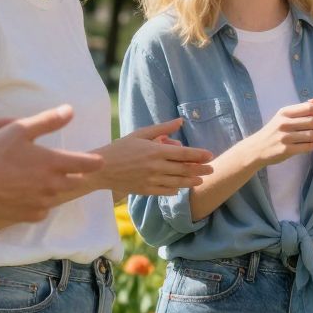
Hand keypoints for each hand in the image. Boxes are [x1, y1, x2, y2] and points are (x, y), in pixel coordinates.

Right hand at [0, 106, 106, 232]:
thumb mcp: (19, 129)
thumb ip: (48, 120)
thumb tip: (70, 110)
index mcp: (53, 163)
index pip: (84, 163)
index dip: (93, 161)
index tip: (100, 161)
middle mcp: (51, 185)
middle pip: (73, 182)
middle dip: (76, 176)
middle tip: (77, 172)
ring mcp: (39, 203)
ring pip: (56, 197)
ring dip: (56, 190)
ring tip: (50, 184)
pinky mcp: (26, 216)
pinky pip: (40, 211)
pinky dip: (39, 204)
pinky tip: (32, 199)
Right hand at [95, 119, 214, 195]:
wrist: (101, 168)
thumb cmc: (120, 148)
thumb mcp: (140, 134)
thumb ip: (162, 128)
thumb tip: (180, 121)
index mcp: (156, 151)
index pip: (184, 153)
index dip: (199, 155)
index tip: (210, 155)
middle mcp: (156, 167)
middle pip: (184, 169)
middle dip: (201, 169)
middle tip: (212, 169)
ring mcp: (151, 180)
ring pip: (178, 182)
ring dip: (191, 181)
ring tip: (201, 180)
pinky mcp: (146, 190)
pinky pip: (165, 191)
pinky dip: (175, 190)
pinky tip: (180, 188)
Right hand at [241, 100, 312, 167]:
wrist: (256, 148)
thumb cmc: (273, 131)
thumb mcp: (283, 117)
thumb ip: (300, 109)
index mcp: (284, 113)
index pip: (309, 108)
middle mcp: (284, 123)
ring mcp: (285, 137)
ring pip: (312, 135)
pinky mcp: (286, 150)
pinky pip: (308, 146)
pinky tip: (312, 144)